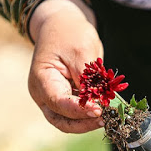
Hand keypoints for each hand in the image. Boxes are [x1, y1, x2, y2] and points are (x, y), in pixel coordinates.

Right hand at [28, 0, 103, 132]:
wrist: (62, 26)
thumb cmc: (69, 34)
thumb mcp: (81, 50)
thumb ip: (87, 77)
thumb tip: (96, 101)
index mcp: (42, 80)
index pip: (58, 102)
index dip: (79, 109)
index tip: (98, 110)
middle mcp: (44, 94)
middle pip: (61, 120)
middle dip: (83, 123)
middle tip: (105, 119)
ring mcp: (53, 99)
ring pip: (68, 122)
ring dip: (88, 122)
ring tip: (108, 116)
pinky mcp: (65, 99)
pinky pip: (76, 114)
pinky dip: (89, 115)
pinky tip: (105, 111)